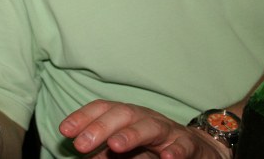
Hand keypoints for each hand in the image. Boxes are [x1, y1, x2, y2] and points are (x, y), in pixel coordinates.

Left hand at [59, 100, 229, 158]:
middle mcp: (146, 118)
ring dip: (131, 135)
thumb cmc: (154, 148)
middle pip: (122, 114)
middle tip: (82, 144)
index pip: (103, 109)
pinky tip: (166, 158)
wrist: (198, 150)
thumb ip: (105, 150)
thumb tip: (84, 153)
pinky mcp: (190, 145)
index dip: (83, 117)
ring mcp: (168, 130)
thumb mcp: (126, 149)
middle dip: (100, 127)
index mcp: (127, 116)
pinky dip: (175, 151)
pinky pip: (183, 145)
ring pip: (150, 126)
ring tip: (115, 145)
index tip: (64, 130)